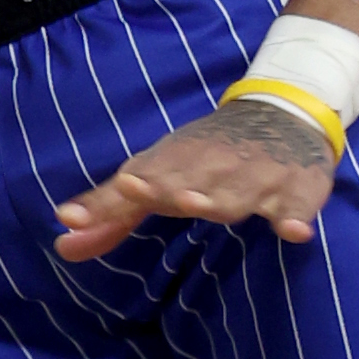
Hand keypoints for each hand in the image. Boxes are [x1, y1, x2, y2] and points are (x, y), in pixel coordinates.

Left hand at [52, 89, 337, 263]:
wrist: (280, 113)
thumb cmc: (201, 155)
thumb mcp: (154, 174)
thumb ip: (111, 213)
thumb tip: (61, 245)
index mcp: (173, 164)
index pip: (147, 176)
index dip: (134, 187)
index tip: (122, 189)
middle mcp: (212, 169)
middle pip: (190, 182)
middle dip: (174, 188)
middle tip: (164, 195)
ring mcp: (255, 179)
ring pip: (238, 193)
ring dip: (222, 199)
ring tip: (204, 203)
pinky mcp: (295, 191)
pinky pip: (296, 207)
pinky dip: (294, 217)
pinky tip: (293, 230)